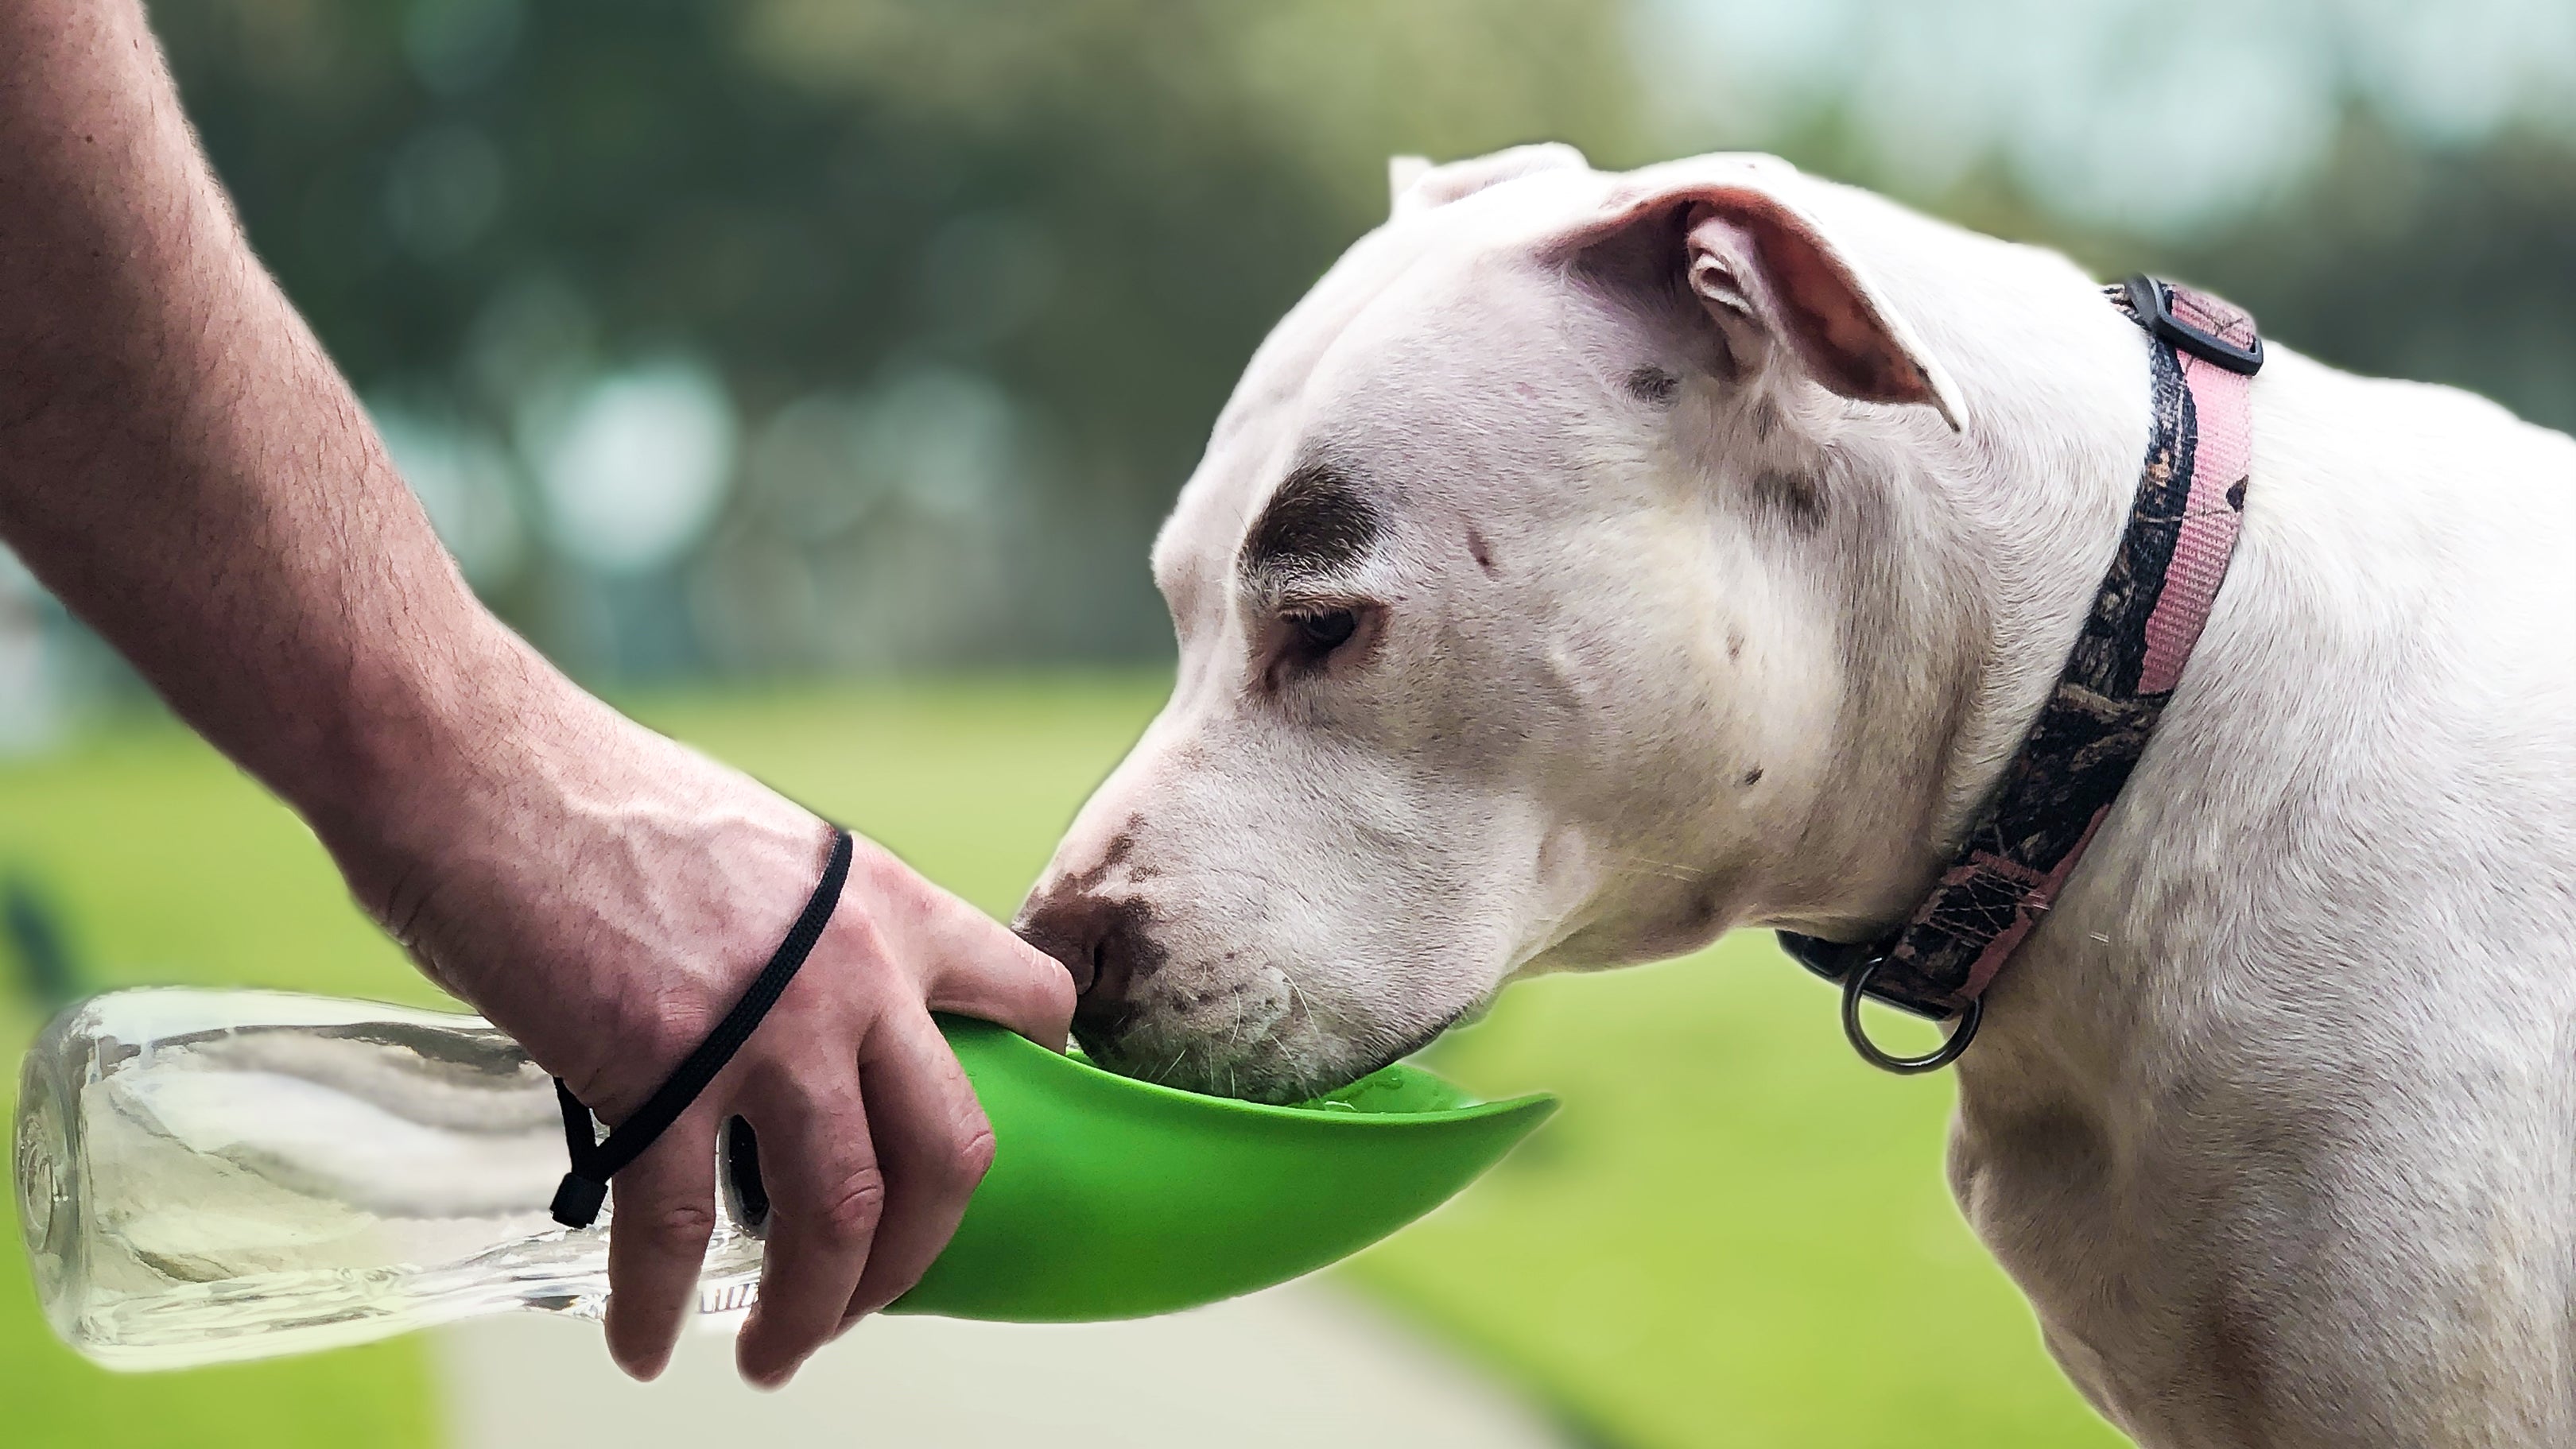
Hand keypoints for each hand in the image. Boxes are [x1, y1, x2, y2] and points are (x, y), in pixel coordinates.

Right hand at [327, 666, 1073, 1387]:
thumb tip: (803, 1008)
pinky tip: (644, 1346)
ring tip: (777, 1357)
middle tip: (875, 1301)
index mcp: (886, 903)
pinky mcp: (655, 1073)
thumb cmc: (593, 796)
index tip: (996, 1128)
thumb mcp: (760, 846)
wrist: (473, 764)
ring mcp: (762, 1027)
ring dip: (814, 1309)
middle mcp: (852, 971)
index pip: (1026, 993)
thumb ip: (809, 931)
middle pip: (950, 1150)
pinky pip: (680, 1230)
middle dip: (921, 1252)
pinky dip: (661, 1307)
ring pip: (839, 1211)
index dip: (1035, 1072)